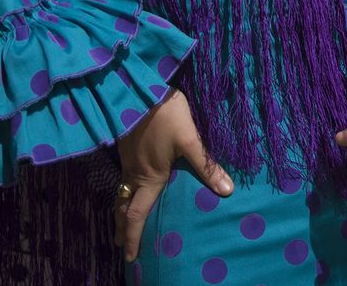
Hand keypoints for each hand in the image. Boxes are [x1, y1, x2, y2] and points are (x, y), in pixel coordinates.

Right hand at [114, 90, 232, 260]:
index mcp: (150, 177)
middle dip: (121, 229)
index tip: (131, 257)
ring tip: (121, 221)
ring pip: (120, 192)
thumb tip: (226, 191)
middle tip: (119, 246)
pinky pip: (121, 177)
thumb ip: (206, 166)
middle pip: (123, 208)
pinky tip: (128, 187)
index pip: (137, 215)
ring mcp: (127, 160)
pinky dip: (122, 191)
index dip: (132, 237)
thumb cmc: (166, 115)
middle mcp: (134, 173)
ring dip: (120, 210)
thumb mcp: (190, 140)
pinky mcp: (124, 147)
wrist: (138, 89)